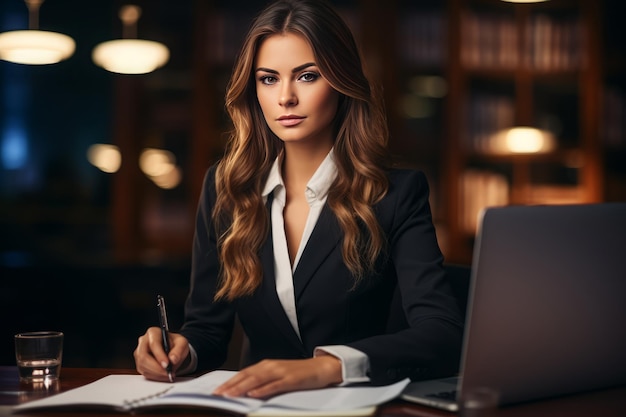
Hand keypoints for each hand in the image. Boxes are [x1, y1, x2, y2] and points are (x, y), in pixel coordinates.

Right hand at [134, 326, 189, 380]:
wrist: (173, 350)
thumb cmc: (176, 344)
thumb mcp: (182, 343)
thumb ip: (179, 350)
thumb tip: (173, 359)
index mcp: (153, 332)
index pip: (153, 344)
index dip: (159, 355)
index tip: (167, 364)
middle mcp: (143, 341)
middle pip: (144, 356)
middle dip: (156, 367)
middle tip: (167, 373)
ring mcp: (139, 353)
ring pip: (142, 366)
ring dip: (156, 373)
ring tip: (168, 374)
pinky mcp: (140, 363)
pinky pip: (144, 372)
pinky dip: (154, 376)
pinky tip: (163, 375)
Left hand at [213, 356, 342, 397]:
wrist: (320, 368)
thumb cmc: (298, 373)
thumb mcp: (277, 375)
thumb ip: (262, 381)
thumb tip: (244, 391)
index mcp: (266, 366)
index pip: (243, 374)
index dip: (229, 382)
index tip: (216, 391)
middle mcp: (270, 366)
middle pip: (247, 376)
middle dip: (230, 386)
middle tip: (217, 394)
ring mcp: (281, 372)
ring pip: (257, 380)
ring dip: (242, 387)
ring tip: (229, 395)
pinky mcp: (291, 379)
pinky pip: (274, 385)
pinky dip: (263, 390)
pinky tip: (253, 395)